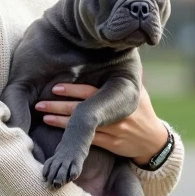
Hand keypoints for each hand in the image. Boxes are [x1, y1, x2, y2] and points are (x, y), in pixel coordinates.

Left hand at [35, 82, 167, 165]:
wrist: (153, 142)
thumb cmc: (142, 112)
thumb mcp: (139, 91)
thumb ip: (129, 74)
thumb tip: (125, 50)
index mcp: (122, 97)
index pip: (93, 92)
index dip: (73, 91)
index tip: (55, 87)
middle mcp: (117, 114)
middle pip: (84, 109)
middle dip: (60, 106)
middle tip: (41, 102)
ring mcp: (114, 130)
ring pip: (83, 127)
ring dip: (60, 121)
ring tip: (43, 115)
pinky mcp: (111, 145)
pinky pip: (88, 141)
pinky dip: (72, 137)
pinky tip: (58, 133)